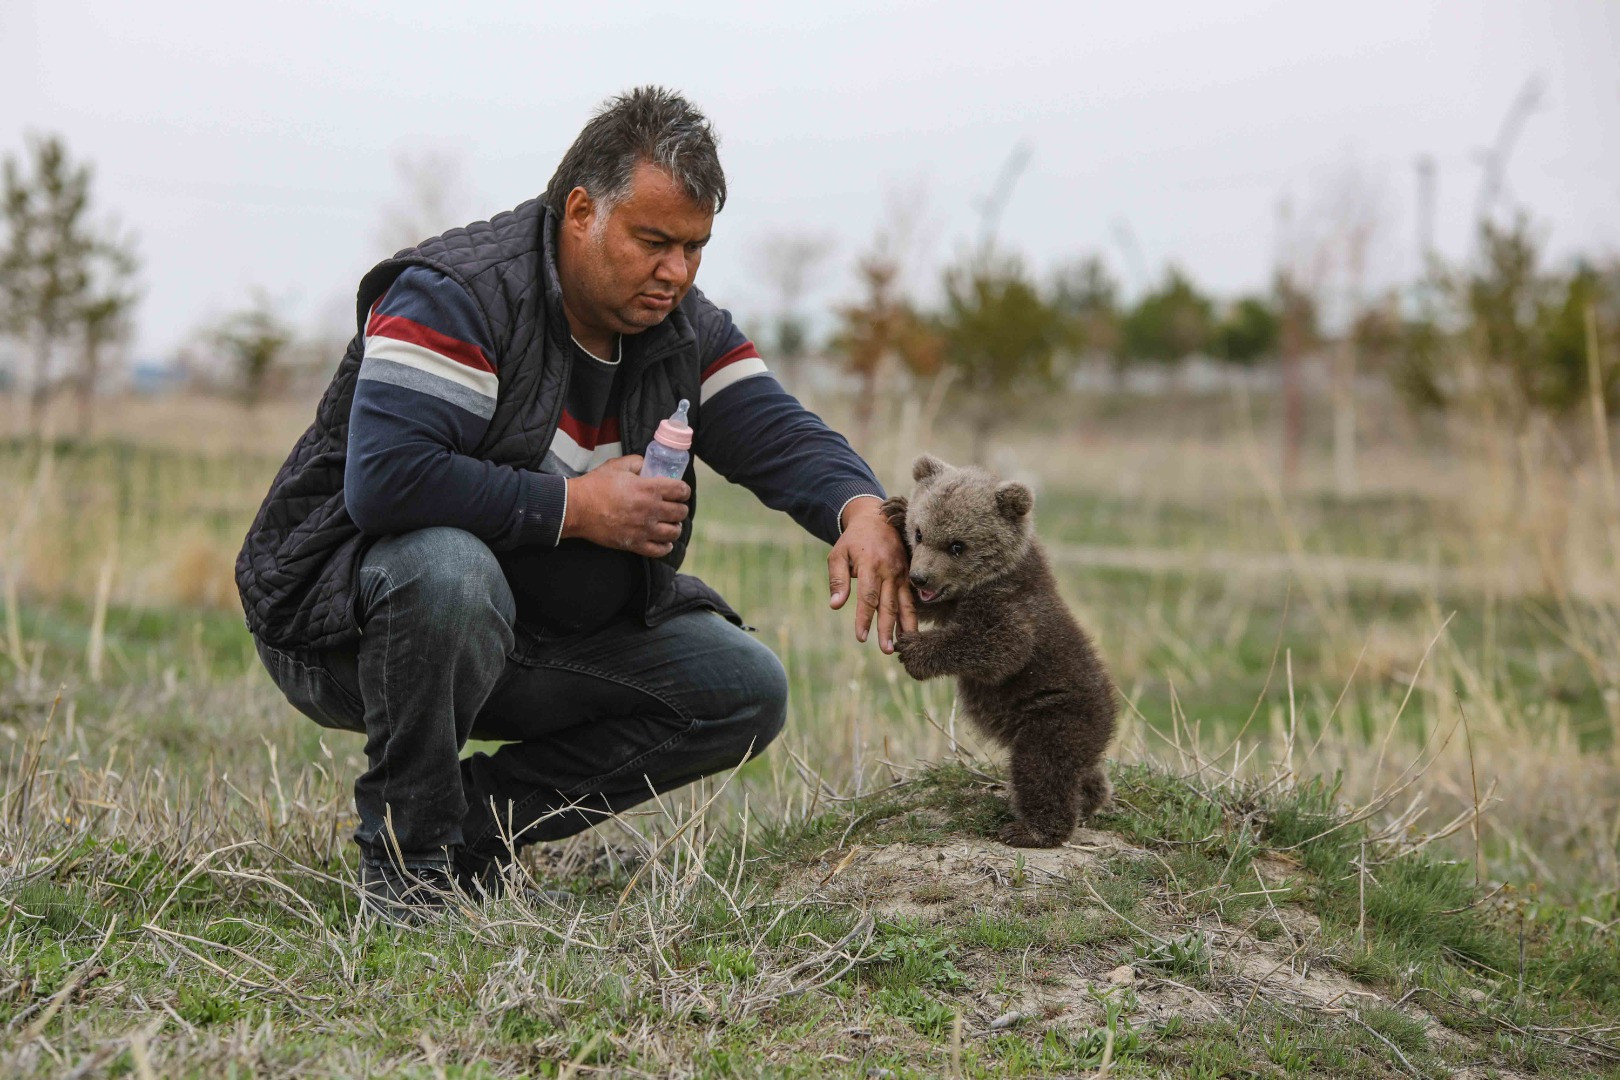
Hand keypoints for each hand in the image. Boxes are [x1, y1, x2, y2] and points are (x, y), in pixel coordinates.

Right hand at [561, 455, 689, 557]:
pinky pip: (659, 550)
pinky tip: (663, 541)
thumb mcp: (617, 466)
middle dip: (680, 508)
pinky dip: (665, 546)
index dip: (683, 490)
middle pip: (681, 512)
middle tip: (674, 507)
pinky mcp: (634, 544)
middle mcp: (650, 510)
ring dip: (674, 527)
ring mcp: (643, 529)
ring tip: (670, 524)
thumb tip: (647, 465)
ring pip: (674, 532)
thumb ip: (637, 463)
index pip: (681, 491)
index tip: (680, 491)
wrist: (577, 508)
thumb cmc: (596, 485)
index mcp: (649, 489)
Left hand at [828, 495, 916, 653]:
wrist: (876, 518)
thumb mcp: (837, 555)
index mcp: (870, 566)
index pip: (868, 598)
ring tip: (906, 644)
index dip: (864, 618)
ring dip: (905, 625)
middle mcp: (889, 570)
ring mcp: (902, 572)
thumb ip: (837, 580)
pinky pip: (912, 597)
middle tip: (887, 650)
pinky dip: (913, 614)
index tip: (861, 637)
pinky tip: (913, 630)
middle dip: (887, 629)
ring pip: (905, 603)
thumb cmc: (853, 540)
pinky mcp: (909, 573)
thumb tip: (835, 605)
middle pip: (888, 605)